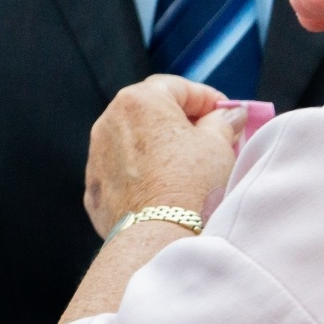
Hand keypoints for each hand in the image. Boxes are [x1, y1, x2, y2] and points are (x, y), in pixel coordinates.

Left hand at [83, 75, 245, 238]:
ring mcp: (97, 153)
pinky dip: (141, 172)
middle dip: (182, 121)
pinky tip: (163, 188)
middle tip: (211, 139)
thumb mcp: (218, 145)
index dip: (207, 99)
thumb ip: (223, 121)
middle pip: (152, 110)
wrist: (158, 236)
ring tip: (188, 168)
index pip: (179, 87)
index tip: (225, 114)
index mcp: (140, 100)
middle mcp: (109, 119)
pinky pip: (122, 169)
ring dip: (159, 146)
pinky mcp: (94, 185)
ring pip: (134, 140)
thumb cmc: (191, 184)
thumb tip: (229, 114)